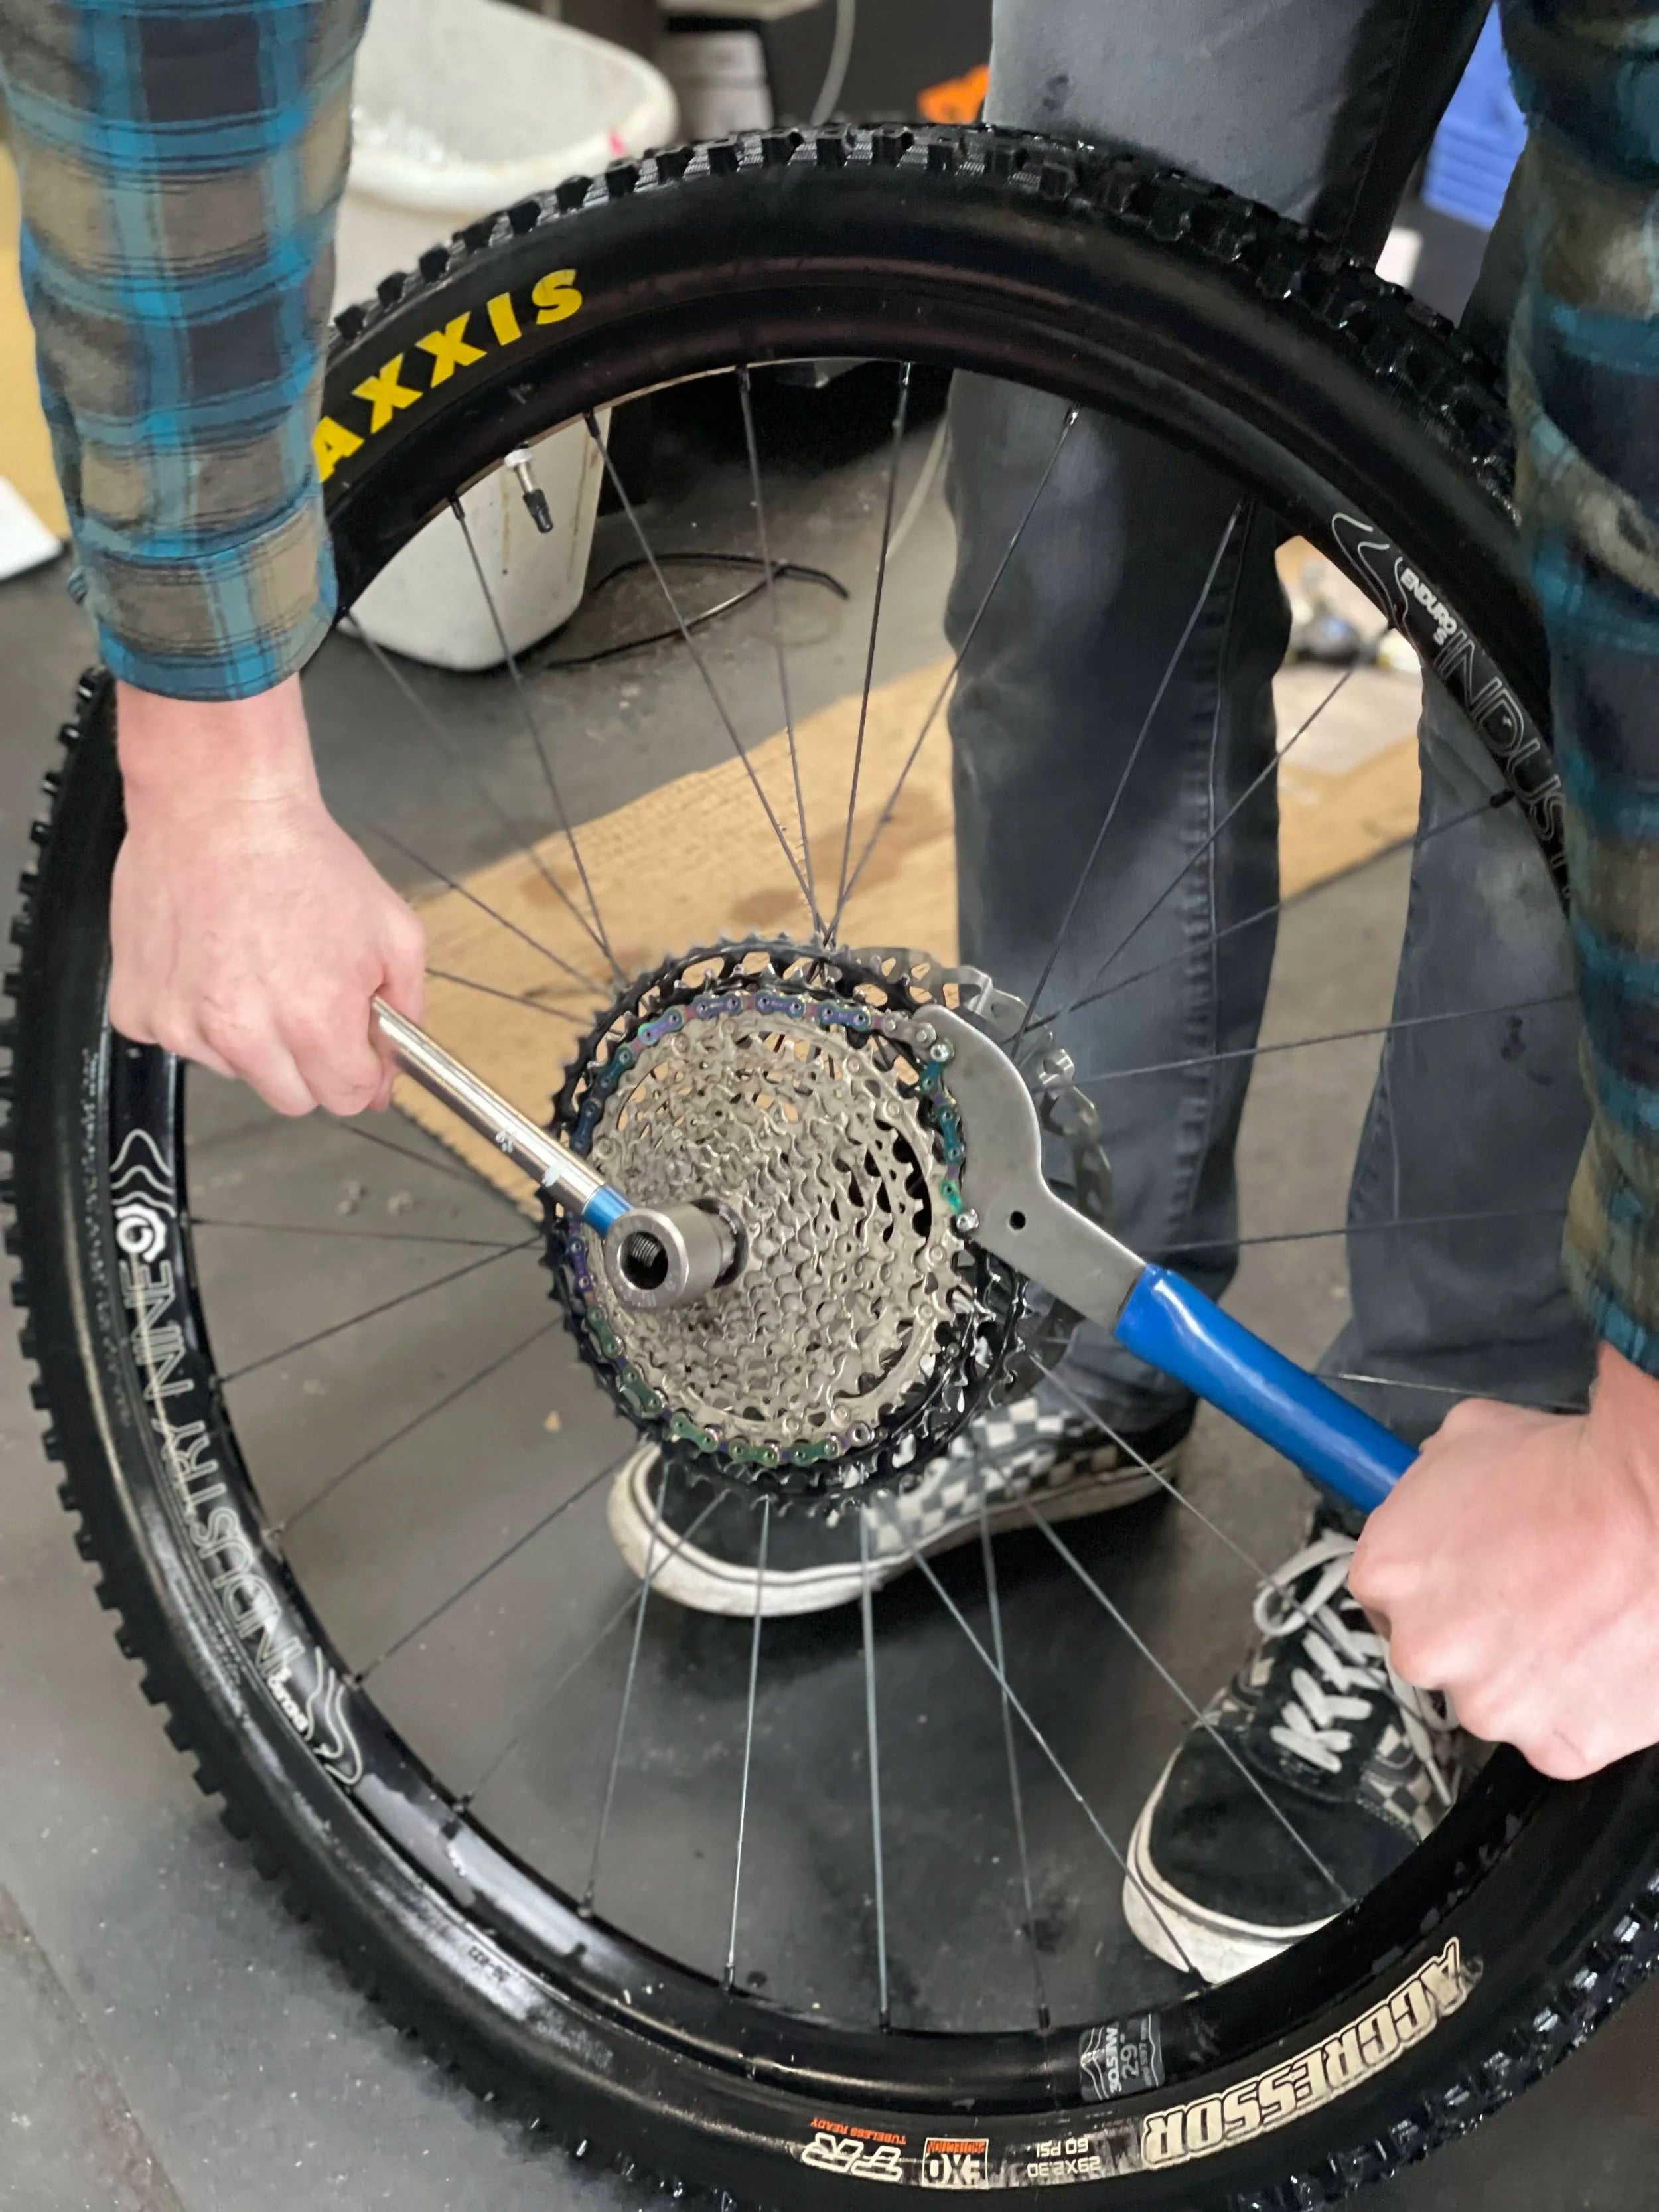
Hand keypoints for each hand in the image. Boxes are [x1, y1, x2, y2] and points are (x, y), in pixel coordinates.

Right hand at [110, 676, 425, 1116]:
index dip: (361, 1071)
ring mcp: (183, 1025)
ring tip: (253, 964)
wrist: (218, 803)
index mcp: (313, 1021)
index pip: (347, 1098)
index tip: (357, 1047)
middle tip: (306, 1000)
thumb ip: (405, 1010)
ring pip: (234, 1069)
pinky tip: (210, 961)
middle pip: (290, 1097)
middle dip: (309, 1062)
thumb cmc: (301, 857)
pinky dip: (195, 1013)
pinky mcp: (138, 1009)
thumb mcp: (394, 931)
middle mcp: (243, 1034)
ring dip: (249, 1036)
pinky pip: (178, 1039)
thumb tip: (395, 1067)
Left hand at [1351, 1344, 1658, 1778]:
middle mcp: (1422, 1651)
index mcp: (1384, 1576)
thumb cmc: (1566, 1470)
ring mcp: (1488, 1705)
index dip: (1431, 1583)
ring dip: (1525, 1671)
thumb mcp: (1466, 1439)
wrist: (1652, 1514)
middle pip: (1436, 1652)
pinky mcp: (1556, 1744)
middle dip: (1474, 1631)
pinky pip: (1557, 1730)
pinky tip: (1601, 1656)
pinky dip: (1579, 1704)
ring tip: (1576, 1621)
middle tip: (1530, 1596)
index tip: (1465, 1577)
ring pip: (1496, 1697)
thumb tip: (1431, 1495)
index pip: (1384, 1594)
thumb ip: (1428, 1482)